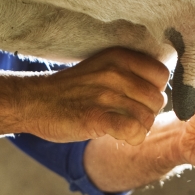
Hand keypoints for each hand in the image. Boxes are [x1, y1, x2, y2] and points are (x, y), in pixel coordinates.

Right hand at [22, 47, 168, 144]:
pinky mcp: (96, 117)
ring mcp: (105, 94)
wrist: (33, 102)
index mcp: (119, 56)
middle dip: (147, 113)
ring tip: (119, 127)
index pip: (161, 75)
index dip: (154, 91)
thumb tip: (161, 91)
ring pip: (147, 118)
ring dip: (138, 128)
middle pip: (158, 99)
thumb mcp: (101, 68)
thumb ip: (130, 73)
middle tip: (126, 117)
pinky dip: (131, 138)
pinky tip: (118, 136)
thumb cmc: (70, 90)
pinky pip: (134, 130)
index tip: (137, 99)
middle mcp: (115, 72)